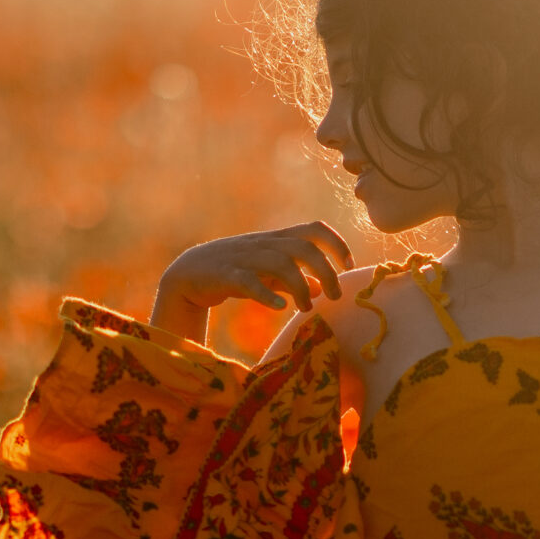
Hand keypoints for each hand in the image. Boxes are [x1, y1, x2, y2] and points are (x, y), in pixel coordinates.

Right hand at [151, 222, 355, 341]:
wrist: (189, 273)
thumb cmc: (236, 271)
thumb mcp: (269, 274)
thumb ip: (295, 278)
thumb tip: (321, 288)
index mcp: (277, 240)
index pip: (314, 229)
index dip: (336, 244)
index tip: (350, 266)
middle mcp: (264, 245)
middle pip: (304, 248)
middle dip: (326, 271)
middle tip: (335, 296)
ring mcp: (245, 258)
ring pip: (281, 263)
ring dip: (301, 287)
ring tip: (307, 309)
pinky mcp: (226, 276)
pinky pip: (249, 282)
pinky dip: (267, 295)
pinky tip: (281, 308)